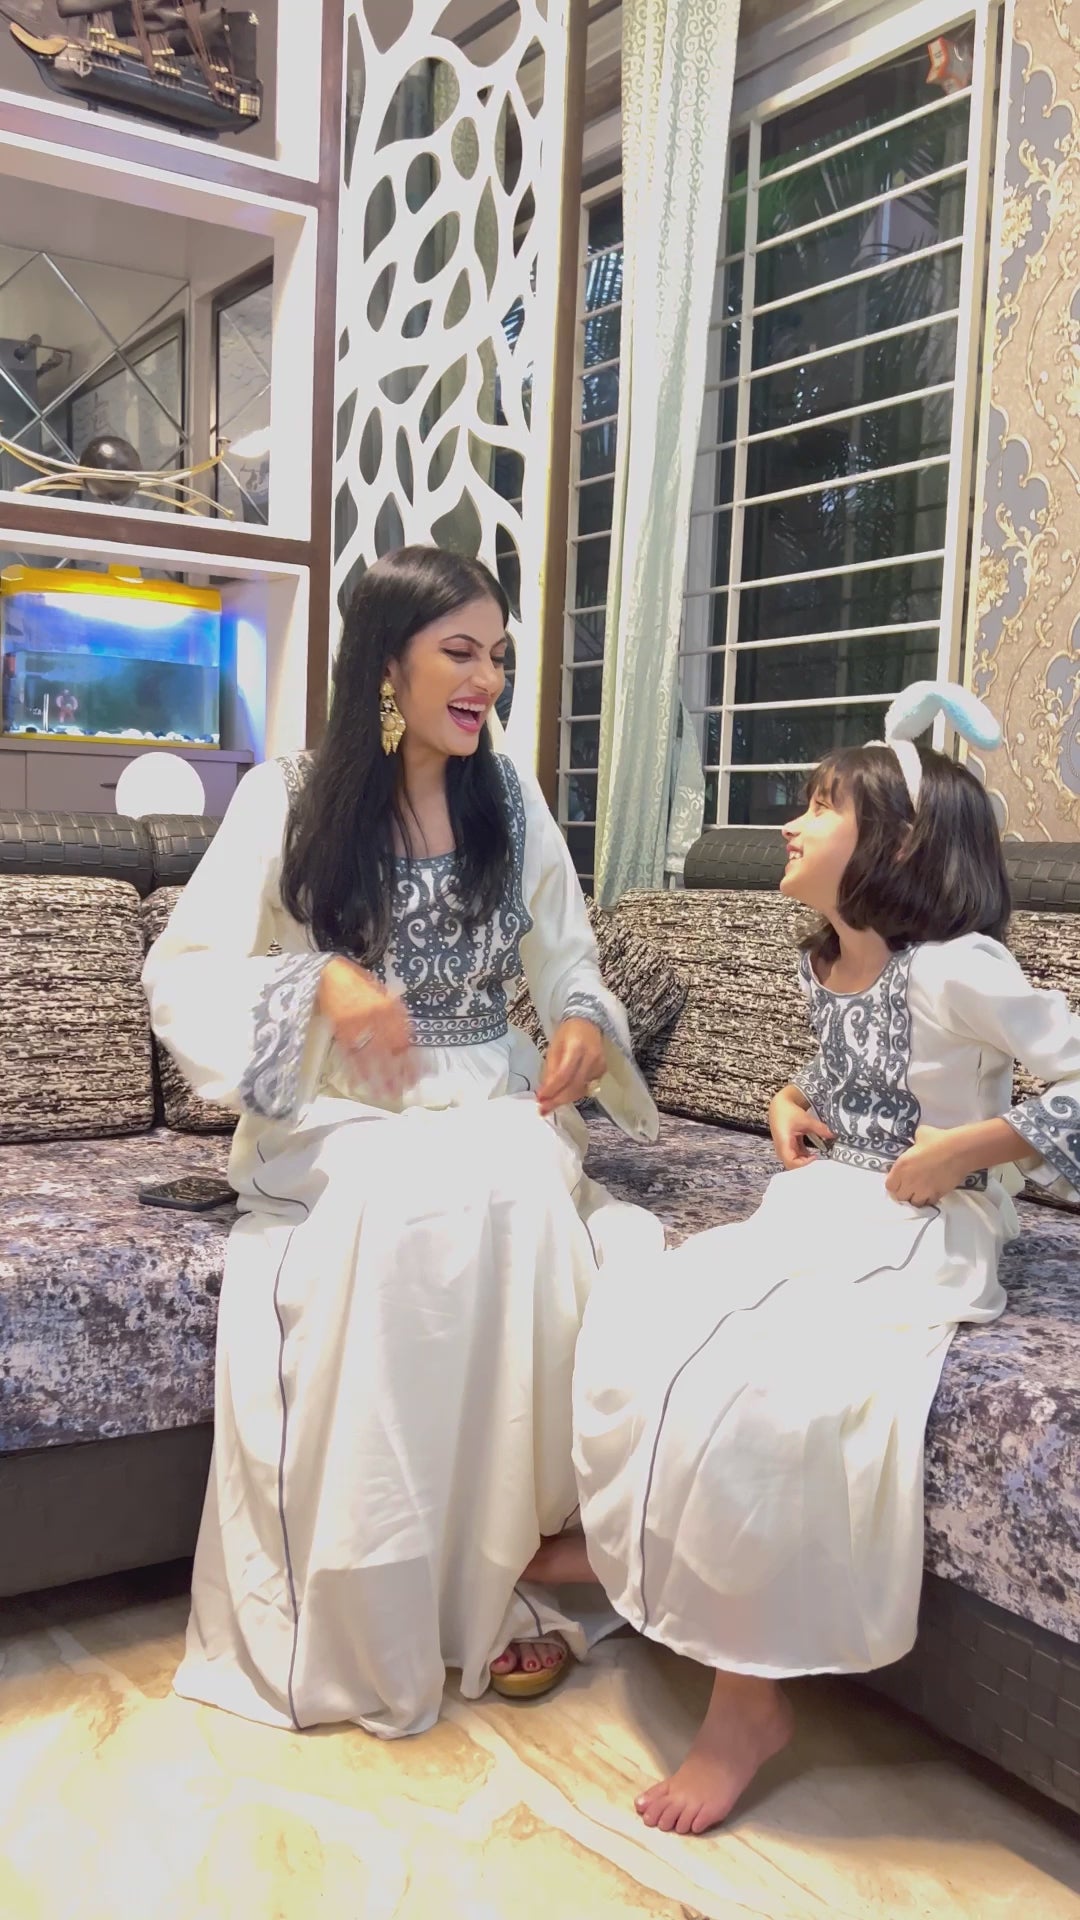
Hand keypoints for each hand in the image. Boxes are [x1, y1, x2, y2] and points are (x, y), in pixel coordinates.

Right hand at [317, 956, 415, 1096]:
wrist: (328, 973)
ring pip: (370, 1057)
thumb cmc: (357, 981)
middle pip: (389, 1051)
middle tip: (403, 1091)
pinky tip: (358, 1085)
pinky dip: (353, 1071)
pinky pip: (348, 1055)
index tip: (419, 1075)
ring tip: (384, 1095)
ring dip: (377, 1078)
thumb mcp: (382, 991)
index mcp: (388, 1007)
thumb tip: (406, 1031)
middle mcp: (374, 1018)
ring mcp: (355, 1026)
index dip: (411, 1059)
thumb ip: (394, 1010)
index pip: (404, 1038)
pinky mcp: (339, 1032)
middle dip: (397, 1073)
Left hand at [537, 1017, 605, 1117]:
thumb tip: (544, 1093)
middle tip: (543, 1109)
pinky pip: (586, 1087)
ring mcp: (599, 1065)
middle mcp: (591, 1057)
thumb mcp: (554, 1048)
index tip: (539, 1099)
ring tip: (550, 1104)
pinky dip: (574, 1093)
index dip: (552, 1089)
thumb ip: (550, 1070)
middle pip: (574, 1086)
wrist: (588, 1023)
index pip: (564, 1074)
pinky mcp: (603, 1070)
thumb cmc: (567, 1034)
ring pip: (581, 1090)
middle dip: (557, 1100)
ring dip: (564, 1098)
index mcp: (576, 1047)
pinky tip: (564, 1093)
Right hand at [769, 1086, 832, 1168]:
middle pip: (792, 1165)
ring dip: (806, 1161)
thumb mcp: (805, 1119)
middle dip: (806, 1165)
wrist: (779, 1104)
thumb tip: (833, 1134)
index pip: (791, 1162)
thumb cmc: (788, 1111)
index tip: (815, 1157)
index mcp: (783, 1142)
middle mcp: (782, 1148)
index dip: (803, 1164)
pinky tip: (814, 1154)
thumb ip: (819, 1128)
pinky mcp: (788, 1146)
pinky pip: (796, 1155)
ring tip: (819, 1160)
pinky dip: (805, 1156)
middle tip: (819, 1163)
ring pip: (795, 1161)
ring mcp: (785, 1148)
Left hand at [886, 1124, 969, 1206]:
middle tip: (910, 1185)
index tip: (900, 1179)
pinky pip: (928, 1203)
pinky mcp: (937, 1194)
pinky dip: (928, 1199)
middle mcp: (909, 1181)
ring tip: (921, 1190)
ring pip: (914, 1203)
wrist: (959, 1150)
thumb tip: (917, 1142)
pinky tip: (931, 1192)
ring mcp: (923, 1190)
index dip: (894, 1183)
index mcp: (901, 1166)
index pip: (889, 1185)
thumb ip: (914, 1141)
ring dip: (916, 1198)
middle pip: (900, 1197)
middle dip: (904, 1192)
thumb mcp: (920, 1134)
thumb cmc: (939, 1139)